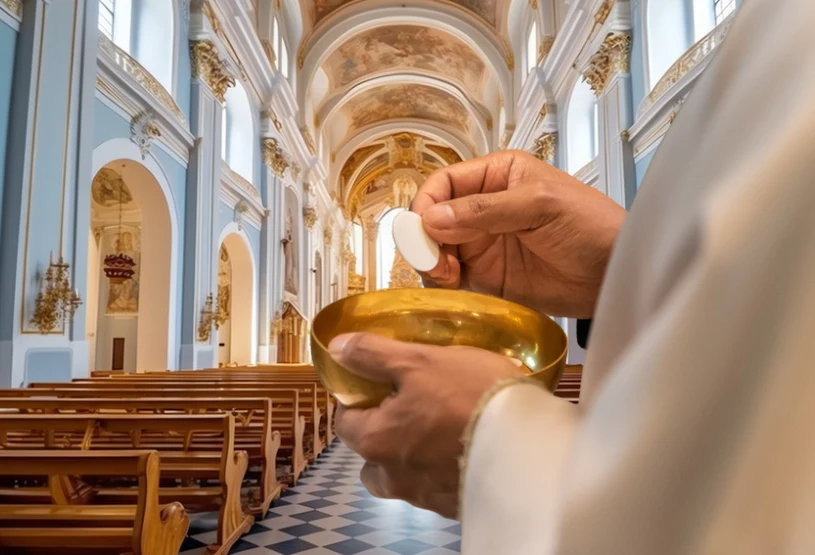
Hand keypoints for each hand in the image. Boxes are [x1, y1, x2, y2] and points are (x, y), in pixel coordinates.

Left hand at [330, 332, 524, 517]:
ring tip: (441, 429)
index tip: (382, 383)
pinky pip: (435, 486)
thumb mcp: (419, 360)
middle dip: (383, 434)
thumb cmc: (469, 394)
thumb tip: (336, 348)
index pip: (346, 421)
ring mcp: (425, 496)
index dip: (360, 398)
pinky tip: (464, 447)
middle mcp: (393, 476)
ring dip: (411, 455)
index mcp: (376, 441)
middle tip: (414, 406)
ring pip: (402, 475)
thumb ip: (373, 354)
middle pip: (371, 456)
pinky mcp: (456, 507)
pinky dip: (441, 469)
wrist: (529, 441)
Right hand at [413, 150, 625, 318]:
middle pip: (433, 218)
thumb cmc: (590, 226)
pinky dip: (443, 283)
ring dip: (432, 263)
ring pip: (437, 249)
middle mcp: (482, 208)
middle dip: (425, 238)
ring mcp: (483, 244)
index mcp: (496, 176)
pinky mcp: (487, 276)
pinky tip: (452, 288)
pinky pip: (452, 277)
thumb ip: (486, 210)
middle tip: (434, 261)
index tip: (423, 229)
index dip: (427, 204)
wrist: (614, 274)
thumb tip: (433, 219)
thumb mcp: (540, 206)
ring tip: (446, 277)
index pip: (445, 183)